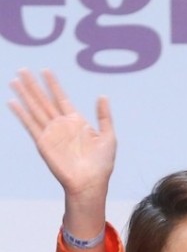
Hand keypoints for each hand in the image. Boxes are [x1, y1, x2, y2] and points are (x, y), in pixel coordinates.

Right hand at [8, 69, 115, 205]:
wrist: (91, 182)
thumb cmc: (102, 164)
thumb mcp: (108, 136)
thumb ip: (104, 116)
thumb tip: (102, 96)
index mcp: (77, 122)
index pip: (61, 98)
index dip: (53, 85)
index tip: (46, 70)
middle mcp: (61, 125)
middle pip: (44, 100)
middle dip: (34, 85)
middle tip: (23, 69)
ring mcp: (51, 133)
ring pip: (35, 109)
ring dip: (25, 95)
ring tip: (14, 80)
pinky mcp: (43, 143)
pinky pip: (30, 125)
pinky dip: (21, 113)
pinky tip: (13, 102)